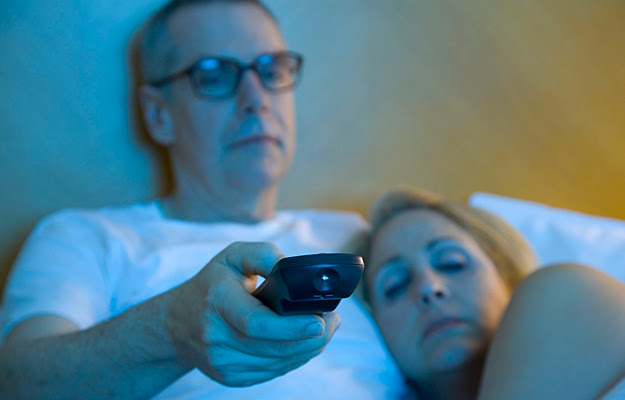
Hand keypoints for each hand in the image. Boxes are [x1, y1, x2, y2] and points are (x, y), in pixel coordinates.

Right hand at [165, 242, 339, 386]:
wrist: (176, 324)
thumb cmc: (211, 284)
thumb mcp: (232, 256)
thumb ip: (264, 255)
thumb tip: (295, 268)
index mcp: (217, 302)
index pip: (256, 323)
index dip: (291, 327)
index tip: (319, 321)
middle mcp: (217, 338)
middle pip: (276, 348)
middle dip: (314, 335)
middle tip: (333, 318)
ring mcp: (223, 363)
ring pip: (280, 362)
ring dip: (309, 347)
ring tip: (323, 326)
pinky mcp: (232, 377)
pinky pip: (275, 371)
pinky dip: (295, 356)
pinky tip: (302, 340)